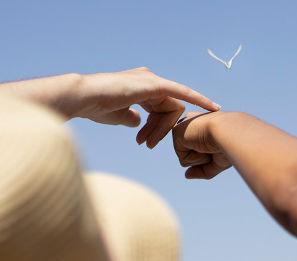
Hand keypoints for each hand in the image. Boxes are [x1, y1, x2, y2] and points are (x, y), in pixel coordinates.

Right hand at [63, 68, 218, 147]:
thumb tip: (139, 124)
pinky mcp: (154, 84)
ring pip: (172, 109)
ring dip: (162, 129)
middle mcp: (148, 80)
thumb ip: (131, 119)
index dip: (157, 125)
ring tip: (146, 142)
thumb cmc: (95, 107)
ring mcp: (152, 80)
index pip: (159, 108)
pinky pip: (182, 93)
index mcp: (140, 86)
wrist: (83, 97)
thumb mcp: (117, 116)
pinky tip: (213, 108)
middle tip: (146, 145)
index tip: (151, 140)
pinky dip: (198, 100)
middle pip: (168, 109)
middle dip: (160, 130)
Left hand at [172, 111, 231, 178]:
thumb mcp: (219, 160)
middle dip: (206, 158)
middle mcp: (191, 124)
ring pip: (187, 160)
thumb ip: (203, 169)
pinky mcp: (176, 132)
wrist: (231, 131)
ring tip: (210, 143)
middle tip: (216, 144)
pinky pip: (184, 160)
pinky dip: (195, 158)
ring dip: (201, 159)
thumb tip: (186, 175)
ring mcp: (183, 127)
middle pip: (192, 156)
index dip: (211, 154)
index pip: (198, 149)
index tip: (223, 140)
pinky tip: (202, 144)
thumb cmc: (231, 143)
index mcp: (201, 124)